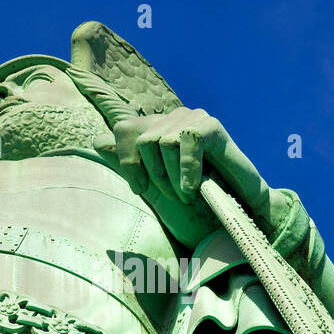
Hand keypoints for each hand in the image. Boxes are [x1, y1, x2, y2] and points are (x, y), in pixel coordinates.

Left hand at [94, 107, 275, 246]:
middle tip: (173, 196)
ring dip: (173, 178)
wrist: (236, 214)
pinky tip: (195, 188)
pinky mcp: (212, 126)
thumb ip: (129, 164)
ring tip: (188, 194)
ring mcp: (193, 119)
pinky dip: (188, 171)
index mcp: (156, 130)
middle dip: (154, 175)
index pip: (123, 130)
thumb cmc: (195, 204)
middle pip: (141, 139)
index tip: (140, 189)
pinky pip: (188, 140)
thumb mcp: (154, 187)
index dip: (127, 161)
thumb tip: (97, 140)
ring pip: (161, 142)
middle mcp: (172, 119)